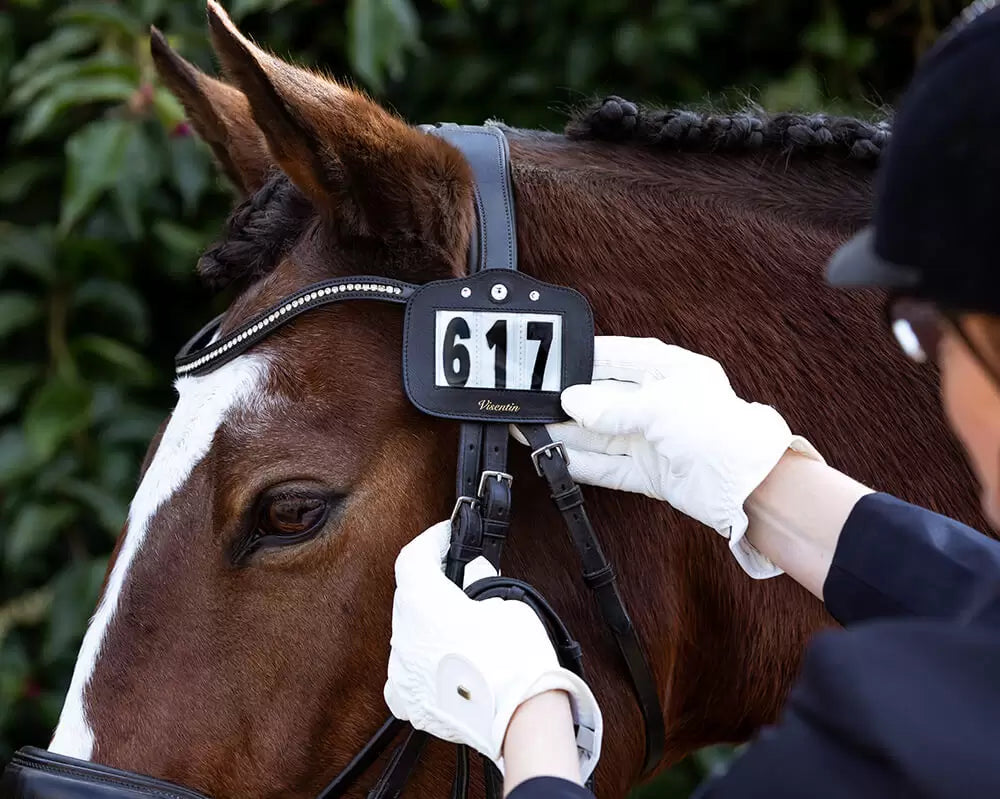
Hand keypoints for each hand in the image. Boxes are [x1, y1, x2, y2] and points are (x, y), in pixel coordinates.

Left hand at [383, 521, 601, 777]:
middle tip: (461, 577)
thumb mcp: (505, 599)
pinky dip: (422, 663)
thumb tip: (472, 574)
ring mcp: (402, 674)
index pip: (413, 557)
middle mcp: (402, 637)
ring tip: (460, 625)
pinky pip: (407, 673)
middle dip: (432, 583)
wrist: (522, 720)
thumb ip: (478, 581)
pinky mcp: (411, 703)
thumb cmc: (516, 660)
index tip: (447, 536)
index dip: (431, 541)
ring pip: (407, 635)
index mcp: (422, 604)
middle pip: (409, 596)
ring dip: (427, 624)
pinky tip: (443, 662)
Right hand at [540, 337, 821, 578]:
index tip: (554, 360)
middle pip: (604, 399)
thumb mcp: (661, 409)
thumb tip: (573, 402)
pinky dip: (580, 463)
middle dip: (570, 401)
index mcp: (671, 372)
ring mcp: (653, 439)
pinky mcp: (649, 471)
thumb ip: (612, 408)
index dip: (587, 358)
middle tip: (535, 401)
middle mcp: (660, 403)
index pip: (620, 357)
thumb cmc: (718, 433)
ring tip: (532, 430)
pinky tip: (554, 457)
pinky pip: (606, 465)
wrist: (748, 486)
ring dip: (567, 433)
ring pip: (600, 433)